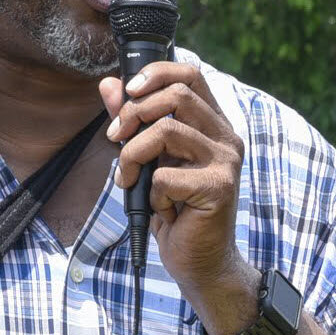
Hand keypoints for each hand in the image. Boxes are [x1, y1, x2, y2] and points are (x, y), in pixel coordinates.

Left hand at [101, 60, 255, 333]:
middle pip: (178, 95)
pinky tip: (160, 208)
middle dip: (134, 113)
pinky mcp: (219, 187)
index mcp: (213, 125)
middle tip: (114, 139)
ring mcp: (226, 161)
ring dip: (133, 154)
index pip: (190, 75)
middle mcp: (226, 138)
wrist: (200, 261)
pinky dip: (150, 192)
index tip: (128, 91)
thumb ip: (132, 121)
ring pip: (167, 130)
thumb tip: (108, 84)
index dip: (156, 73)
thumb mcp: (147, 159)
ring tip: (128, 179)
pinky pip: (166, 174)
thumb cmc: (174, 210)